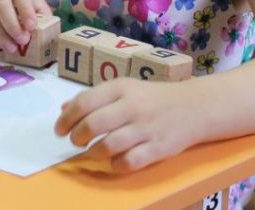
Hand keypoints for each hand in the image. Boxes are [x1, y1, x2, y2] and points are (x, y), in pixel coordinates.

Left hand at [54, 78, 198, 172]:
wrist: (195, 106)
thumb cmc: (153, 98)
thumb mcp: (125, 89)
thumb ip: (95, 98)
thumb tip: (64, 109)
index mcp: (121, 88)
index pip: (84, 102)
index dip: (66, 119)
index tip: (59, 130)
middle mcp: (132, 106)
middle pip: (93, 124)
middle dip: (78, 137)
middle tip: (76, 142)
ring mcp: (146, 128)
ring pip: (108, 145)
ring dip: (94, 153)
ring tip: (93, 152)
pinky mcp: (158, 148)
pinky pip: (129, 162)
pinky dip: (116, 165)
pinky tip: (114, 162)